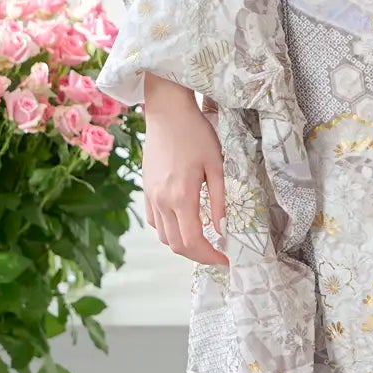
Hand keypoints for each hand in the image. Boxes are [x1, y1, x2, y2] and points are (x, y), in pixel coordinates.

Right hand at [141, 89, 227, 265]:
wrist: (167, 112)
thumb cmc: (195, 133)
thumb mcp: (216, 165)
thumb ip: (220, 200)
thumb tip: (223, 230)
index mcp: (182, 196)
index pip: (194, 241)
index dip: (210, 257)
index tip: (226, 260)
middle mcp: (162, 201)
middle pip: (177, 245)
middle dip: (199, 256)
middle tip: (217, 255)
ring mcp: (151, 196)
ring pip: (164, 237)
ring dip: (183, 245)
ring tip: (204, 242)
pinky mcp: (146, 190)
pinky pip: (155, 222)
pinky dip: (169, 231)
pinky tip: (184, 223)